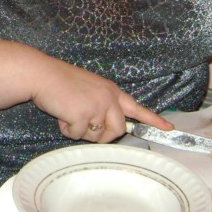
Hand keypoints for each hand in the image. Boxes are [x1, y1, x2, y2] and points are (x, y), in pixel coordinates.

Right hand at [31, 58, 171, 142]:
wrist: (42, 75)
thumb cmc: (60, 82)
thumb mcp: (89, 89)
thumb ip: (102, 105)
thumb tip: (105, 129)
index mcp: (111, 90)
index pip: (136, 107)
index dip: (153, 119)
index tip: (169, 128)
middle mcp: (109, 98)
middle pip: (118, 130)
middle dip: (102, 136)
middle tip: (84, 126)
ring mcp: (97, 106)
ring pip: (96, 136)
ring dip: (80, 131)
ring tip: (69, 112)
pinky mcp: (83, 114)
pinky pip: (77, 135)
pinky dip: (66, 129)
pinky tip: (61, 113)